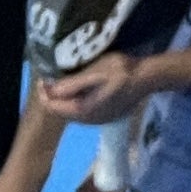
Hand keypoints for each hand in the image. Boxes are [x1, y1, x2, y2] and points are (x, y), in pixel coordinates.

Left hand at [36, 51, 150, 125]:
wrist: (147, 78)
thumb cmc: (121, 71)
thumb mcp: (95, 73)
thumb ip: (72, 84)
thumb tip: (50, 89)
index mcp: (83, 110)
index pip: (53, 107)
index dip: (44, 93)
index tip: (43, 78)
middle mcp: (88, 120)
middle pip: (60, 111)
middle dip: (52, 96)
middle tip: (49, 78)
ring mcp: (98, 120)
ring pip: (71, 112)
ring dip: (63, 99)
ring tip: (60, 81)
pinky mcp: (105, 116)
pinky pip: (82, 111)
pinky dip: (74, 101)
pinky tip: (77, 88)